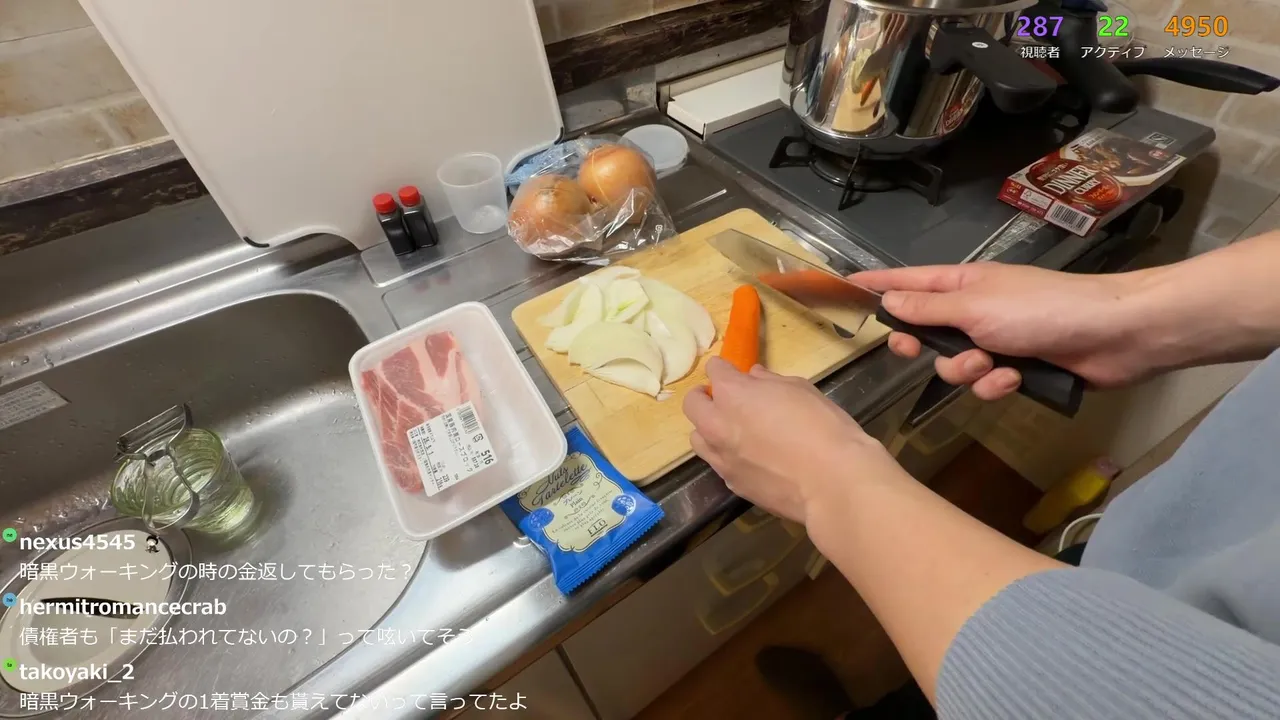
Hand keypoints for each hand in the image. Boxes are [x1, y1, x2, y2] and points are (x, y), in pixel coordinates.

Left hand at [682, 358, 909, 525]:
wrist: (832, 482)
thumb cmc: (823, 426)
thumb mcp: (801, 390)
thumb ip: (770, 381)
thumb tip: (754, 377)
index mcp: (733, 394)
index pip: (714, 371)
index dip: (725, 369)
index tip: (735, 373)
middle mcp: (717, 424)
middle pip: (693, 404)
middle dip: (706, 397)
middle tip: (727, 400)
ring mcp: (721, 458)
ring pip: (698, 438)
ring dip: (709, 429)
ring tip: (733, 431)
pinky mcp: (731, 484)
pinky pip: (718, 464)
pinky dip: (727, 456)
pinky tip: (751, 459)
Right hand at [854, 263, 1152, 400]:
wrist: (1112, 336)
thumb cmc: (1041, 309)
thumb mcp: (975, 306)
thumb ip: (928, 308)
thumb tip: (887, 298)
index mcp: (961, 283)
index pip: (905, 282)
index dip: (873, 286)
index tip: (840, 288)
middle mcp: (974, 310)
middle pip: (923, 331)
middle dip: (922, 347)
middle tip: (915, 352)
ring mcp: (995, 340)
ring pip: (953, 365)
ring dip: (967, 371)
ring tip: (991, 366)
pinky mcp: (1017, 369)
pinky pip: (985, 384)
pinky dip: (996, 384)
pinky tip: (1014, 380)